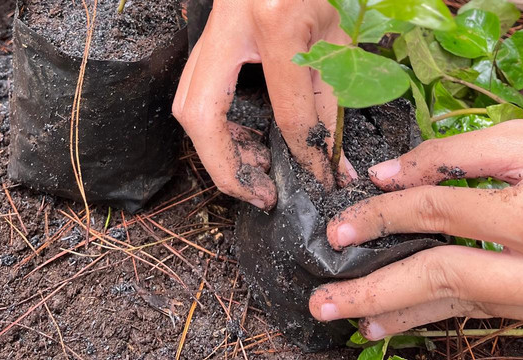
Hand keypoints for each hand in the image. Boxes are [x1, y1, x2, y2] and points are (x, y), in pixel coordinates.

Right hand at [173, 0, 354, 209]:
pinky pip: (195, 96)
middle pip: (200, 116)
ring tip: (256, 171)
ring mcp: (208, 33)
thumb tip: (332, 160)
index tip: (319, 176)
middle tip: (259, 194)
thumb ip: (330, 99)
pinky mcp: (203, 42)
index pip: (287, 109)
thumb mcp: (335, 35)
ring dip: (218, 151)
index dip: (306, 153)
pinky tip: (245, 143)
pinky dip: (217, 130)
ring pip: (187, 108)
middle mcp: (228, 29)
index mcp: (276, 23)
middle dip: (225, 167)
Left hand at [309, 119, 522, 339]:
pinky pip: (469, 312)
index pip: (435, 209)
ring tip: (345, 320)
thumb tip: (390, 173)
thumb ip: (462, 153)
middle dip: (374, 288)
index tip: (342, 225)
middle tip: (322, 300)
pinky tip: (390, 324)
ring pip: (452, 305)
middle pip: (438, 275)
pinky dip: (425, 316)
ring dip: (393, 312)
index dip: (382, 214)